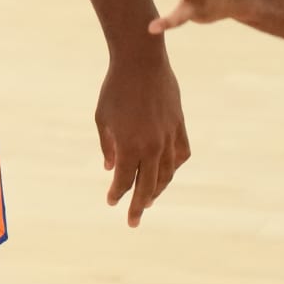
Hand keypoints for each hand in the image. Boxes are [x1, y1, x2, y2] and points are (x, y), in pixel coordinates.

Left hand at [95, 43, 190, 225]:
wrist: (141, 61)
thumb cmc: (115, 88)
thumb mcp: (102, 118)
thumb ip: (107, 146)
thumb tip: (110, 168)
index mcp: (129, 145)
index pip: (123, 180)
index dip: (117, 194)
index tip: (111, 203)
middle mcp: (151, 146)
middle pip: (147, 186)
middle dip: (138, 206)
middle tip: (132, 222)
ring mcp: (168, 136)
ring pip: (166, 173)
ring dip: (158, 190)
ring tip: (149, 200)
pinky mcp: (179, 125)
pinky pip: (180, 154)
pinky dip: (174, 167)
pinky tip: (167, 173)